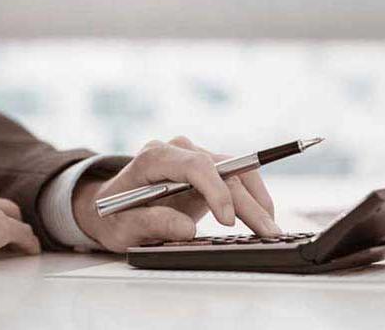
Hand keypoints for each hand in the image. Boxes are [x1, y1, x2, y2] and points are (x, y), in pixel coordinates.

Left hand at [73, 136, 279, 251]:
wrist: (112, 206)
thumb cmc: (114, 216)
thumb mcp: (123, 227)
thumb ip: (152, 224)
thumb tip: (187, 230)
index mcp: (155, 157)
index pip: (196, 165)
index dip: (216, 191)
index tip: (227, 222)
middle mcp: (180, 150)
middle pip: (224, 172)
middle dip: (248, 204)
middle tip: (267, 233)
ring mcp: (198, 157)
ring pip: (239, 172)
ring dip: (258, 201)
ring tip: (272, 229)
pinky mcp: (211, 169)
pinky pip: (240, 177)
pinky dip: (254, 197)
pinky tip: (264, 218)